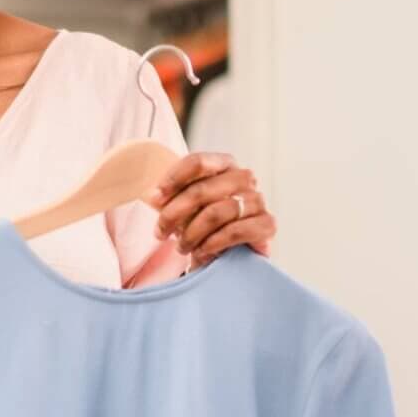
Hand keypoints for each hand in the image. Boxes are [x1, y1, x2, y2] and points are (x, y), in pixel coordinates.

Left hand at [145, 152, 275, 268]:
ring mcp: (258, 200)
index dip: (172, 179)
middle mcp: (243, 178)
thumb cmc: (202, 224)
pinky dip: (213, 243)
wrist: (229, 254)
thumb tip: (151, 196)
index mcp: (223, 164)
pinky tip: (201, 252)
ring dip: (192, 233)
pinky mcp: (267, 224)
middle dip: (174, 214)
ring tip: (181, 247)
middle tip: (160, 232)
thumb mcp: (183, 207)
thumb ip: (169, 197)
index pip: (197, 162)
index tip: (153, 199)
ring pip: (217, 212)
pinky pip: (236, 231)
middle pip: (202, 190)